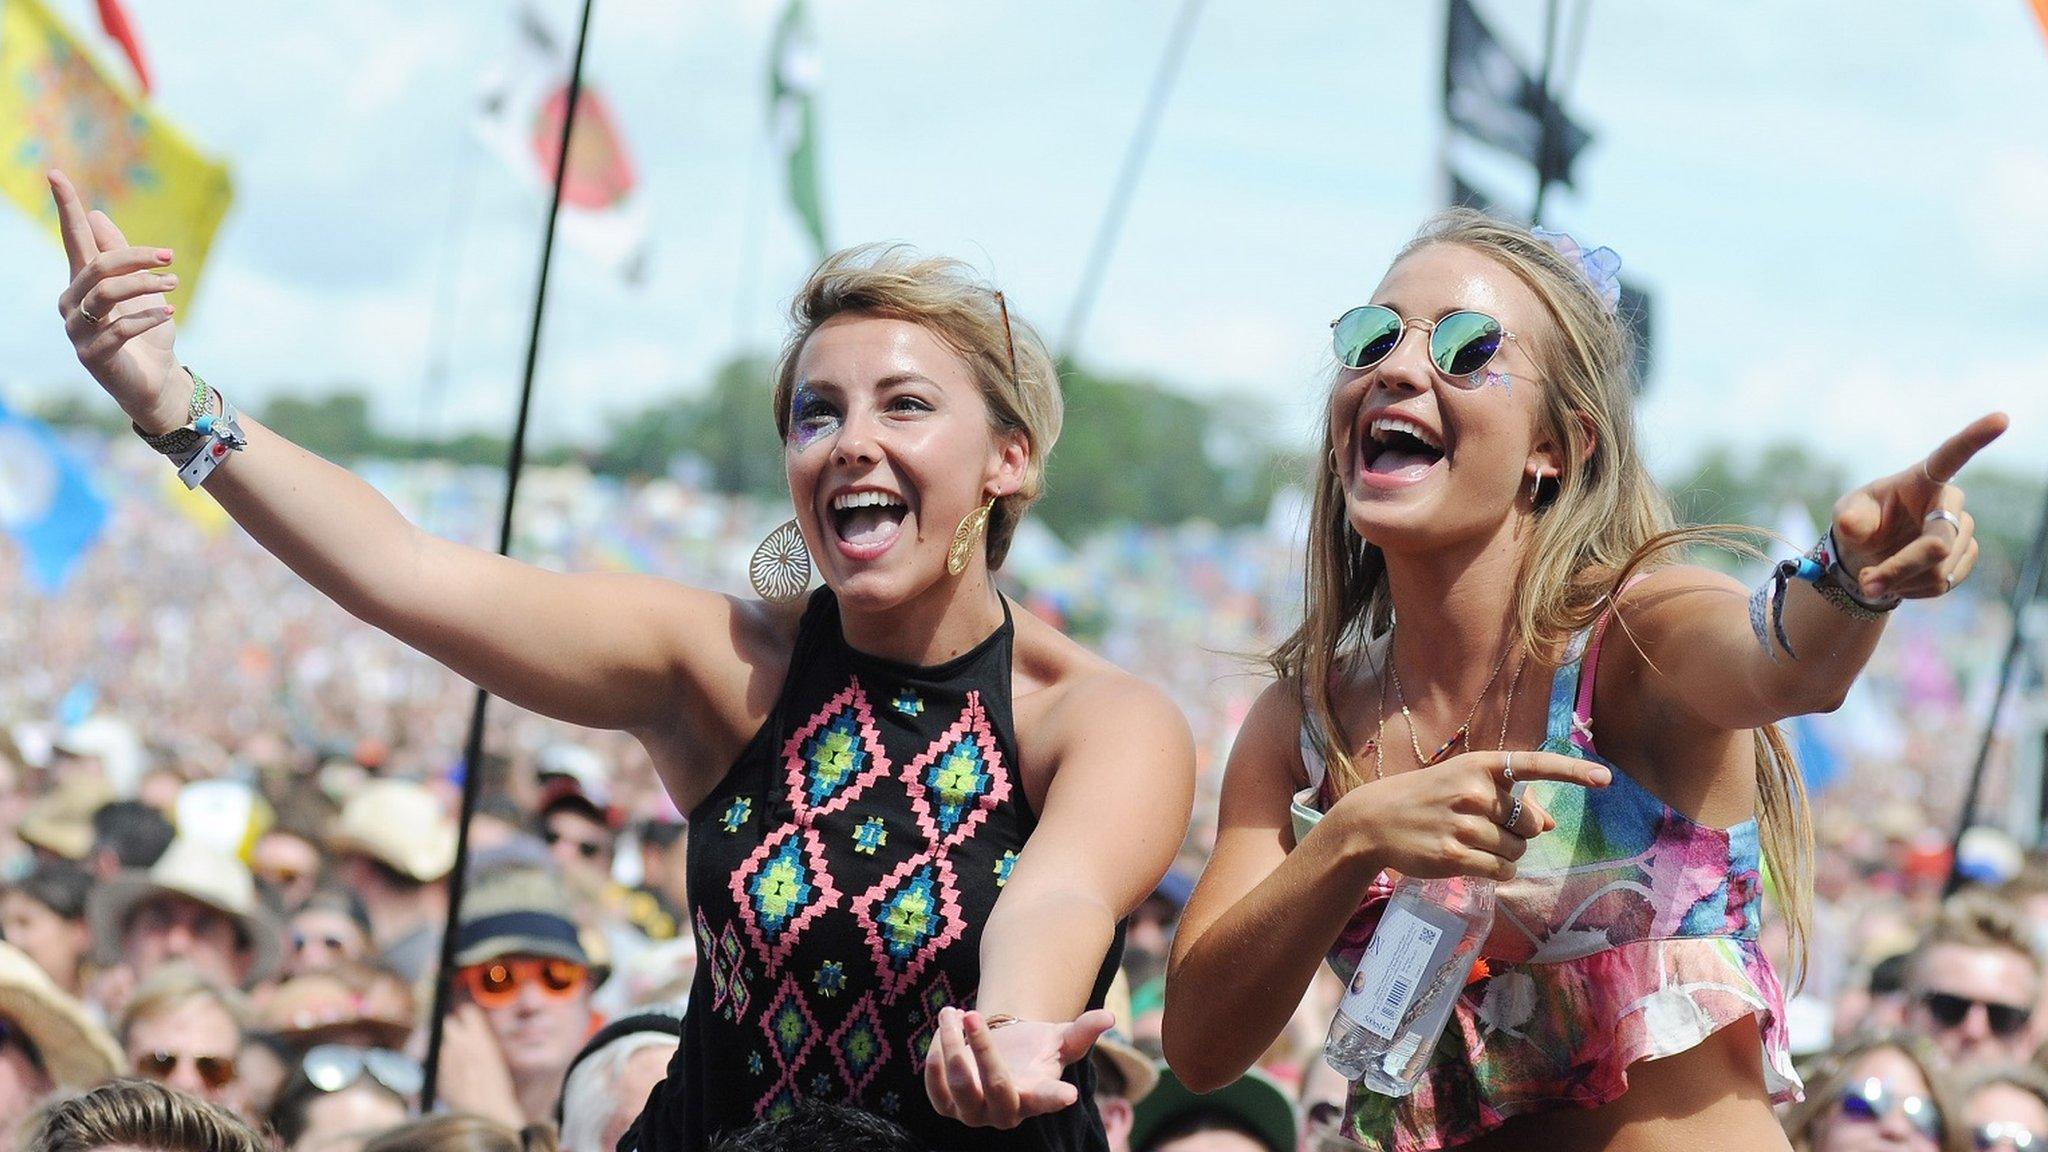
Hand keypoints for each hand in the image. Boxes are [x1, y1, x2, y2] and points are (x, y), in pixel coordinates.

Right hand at [48, 169, 186, 433]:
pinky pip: (118, 327)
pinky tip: (168, 313)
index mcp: (83, 282)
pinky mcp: (92, 356)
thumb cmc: (147, 331)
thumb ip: (120, 255)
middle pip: (98, 266)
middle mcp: (72, 303)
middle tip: (170, 257)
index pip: (73, 238)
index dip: (66, 207)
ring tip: (174, 284)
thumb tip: (99, 215)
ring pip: (105, 294)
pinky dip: (146, 317)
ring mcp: (78, 331)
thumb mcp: (142, 289)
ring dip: (144, 285)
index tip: (55, 173)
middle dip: (136, 257)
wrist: (156, 380)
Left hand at [433, 1004, 523, 1128]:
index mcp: (479, 1036)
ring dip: (445, 1047)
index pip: (466, 1012)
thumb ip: (480, 1039)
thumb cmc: (496, 1086)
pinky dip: (441, 1064)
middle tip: (458, 1038)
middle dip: (451, 1029)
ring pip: (440, 1042)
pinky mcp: (436, 1071)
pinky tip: (452, 1073)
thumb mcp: (494, 1056)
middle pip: (448, 1023)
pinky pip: (436, 1060)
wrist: (485, 1111)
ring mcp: (444, 1057)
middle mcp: (459, 1042)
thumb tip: (471, 1032)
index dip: (467, 1017)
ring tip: (456, 1059)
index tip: (468, 1021)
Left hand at [924, 1006, 1112, 1128]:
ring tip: (952, 1013)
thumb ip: (1083, 1031)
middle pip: (997, 1087)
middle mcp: (1006, 1112)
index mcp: (1037, 1097)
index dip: (1057, 1098)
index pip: (1048, 1099)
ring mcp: (974, 1113)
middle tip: (974, 1014)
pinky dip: (935, 1057)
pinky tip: (942, 1030)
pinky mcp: (947, 1106)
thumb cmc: (1035, 1048)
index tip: (1069, 1095)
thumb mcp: (1060, 1039)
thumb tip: (1108, 1017)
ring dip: (952, 1046)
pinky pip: (936, 1088)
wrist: (1002, 1056)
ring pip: (960, 1086)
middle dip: (983, 1049)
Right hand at [1331, 749, 1611, 881]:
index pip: (1534, 766)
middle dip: (1517, 833)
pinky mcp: (1456, 856)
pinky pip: (1502, 871)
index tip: (1606, 779)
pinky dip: (1496, 872)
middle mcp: (1475, 792)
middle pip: (1530, 825)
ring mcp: (1465, 825)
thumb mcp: (1465, 786)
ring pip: (1516, 852)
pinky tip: (1472, 863)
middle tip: (1485, 829)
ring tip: (1471, 844)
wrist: (1376, 819)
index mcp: (1480, 766)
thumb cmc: (1428, 798)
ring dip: (1504, 855)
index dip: (1573, 772)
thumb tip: (1548, 825)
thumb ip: (1509, 800)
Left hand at [1832, 413, 2006, 600]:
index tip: (2001, 418)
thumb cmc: (1860, 522)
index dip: (1976, 438)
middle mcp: (1949, 502)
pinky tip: (1899, 582)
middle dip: (1900, 568)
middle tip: (1868, 582)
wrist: (1869, 554)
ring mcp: (1962, 530)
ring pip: (1938, 570)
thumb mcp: (1847, 514)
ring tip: (1877, 577)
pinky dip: (1912, 590)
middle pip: (1937, 544)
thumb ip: (1848, 518)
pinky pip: (1942, 584)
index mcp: (1922, 479)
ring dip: (1901, 582)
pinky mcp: (1965, 556)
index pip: (1951, 456)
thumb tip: (1851, 527)